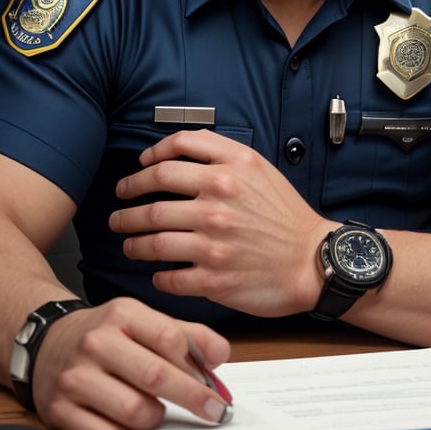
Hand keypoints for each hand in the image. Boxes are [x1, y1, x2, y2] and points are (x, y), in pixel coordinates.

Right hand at [32, 297, 230, 429]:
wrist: (46, 342)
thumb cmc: (104, 336)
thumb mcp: (141, 321)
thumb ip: (185, 334)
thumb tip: (220, 355)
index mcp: (121, 315)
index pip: (169, 338)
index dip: (198, 366)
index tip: (217, 385)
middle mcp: (96, 343)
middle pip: (156, 377)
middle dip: (192, 398)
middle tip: (213, 411)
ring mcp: (76, 377)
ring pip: (135, 412)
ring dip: (154, 416)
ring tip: (152, 408)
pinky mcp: (60, 410)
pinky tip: (125, 423)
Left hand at [109, 130, 331, 316]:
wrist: (312, 261)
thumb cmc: (284, 215)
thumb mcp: (259, 167)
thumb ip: (219, 152)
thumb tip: (173, 150)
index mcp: (231, 169)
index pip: (173, 154)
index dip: (146, 161)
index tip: (138, 170)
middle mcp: (219, 201)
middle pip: (152, 198)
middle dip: (126, 205)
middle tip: (117, 212)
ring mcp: (214, 241)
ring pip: (152, 239)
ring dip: (132, 242)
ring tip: (128, 243)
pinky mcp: (214, 278)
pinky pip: (168, 277)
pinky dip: (157, 276)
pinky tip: (157, 273)